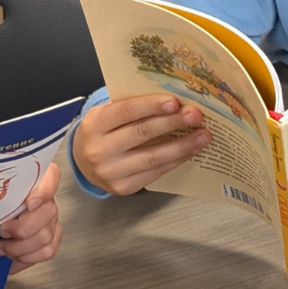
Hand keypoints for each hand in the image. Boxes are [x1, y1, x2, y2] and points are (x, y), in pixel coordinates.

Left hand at [0, 162, 61, 271]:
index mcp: (33, 180)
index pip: (51, 176)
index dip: (44, 191)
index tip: (29, 203)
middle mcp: (46, 199)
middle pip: (48, 212)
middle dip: (21, 228)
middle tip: (1, 232)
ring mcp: (50, 220)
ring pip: (46, 236)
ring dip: (19, 247)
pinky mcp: (50, 239)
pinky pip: (47, 251)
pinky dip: (26, 258)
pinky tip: (11, 258)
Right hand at [71, 95, 210, 195]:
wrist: (83, 162)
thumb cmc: (103, 131)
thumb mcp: (107, 113)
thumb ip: (133, 106)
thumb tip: (174, 100)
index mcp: (95, 124)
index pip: (126, 111)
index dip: (152, 105)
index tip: (176, 101)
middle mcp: (99, 150)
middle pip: (142, 133)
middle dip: (173, 123)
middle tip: (196, 115)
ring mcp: (110, 172)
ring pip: (153, 157)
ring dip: (182, 146)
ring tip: (204, 136)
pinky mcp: (123, 188)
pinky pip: (155, 172)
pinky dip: (176, 160)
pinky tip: (191, 151)